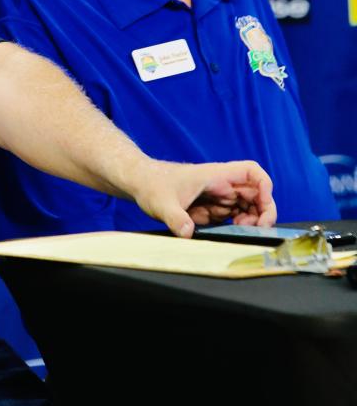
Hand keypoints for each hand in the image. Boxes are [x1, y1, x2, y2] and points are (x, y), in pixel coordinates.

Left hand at [132, 159, 276, 238]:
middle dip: (263, 212)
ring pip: (249, 207)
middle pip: (257, 194)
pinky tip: (232, 234)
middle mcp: (221, 184)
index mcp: (215, 175)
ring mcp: (219, 196)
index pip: (251, 171)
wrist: (141, 182)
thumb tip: (187, 233)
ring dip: (252, 221)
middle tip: (257, 230)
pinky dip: (240, 226)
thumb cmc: (152, 185)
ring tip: (242, 233)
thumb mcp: (162, 203)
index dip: (264, 186)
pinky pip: (235, 217)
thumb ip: (175, 218)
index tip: (262, 205)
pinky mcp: (213, 208)